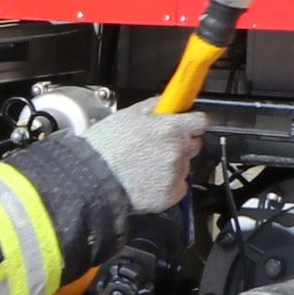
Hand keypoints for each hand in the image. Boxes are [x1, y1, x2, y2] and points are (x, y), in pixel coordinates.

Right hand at [82, 103, 206, 212]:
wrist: (92, 178)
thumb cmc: (105, 147)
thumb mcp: (127, 115)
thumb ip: (154, 106)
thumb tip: (167, 101)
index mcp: (171, 128)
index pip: (201, 122)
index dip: (191, 123)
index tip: (185, 126)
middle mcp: (179, 151)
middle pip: (193, 145)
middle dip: (179, 145)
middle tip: (155, 148)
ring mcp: (177, 173)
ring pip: (184, 166)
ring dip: (171, 165)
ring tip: (145, 166)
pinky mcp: (172, 194)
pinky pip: (178, 187)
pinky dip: (167, 184)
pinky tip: (148, 180)